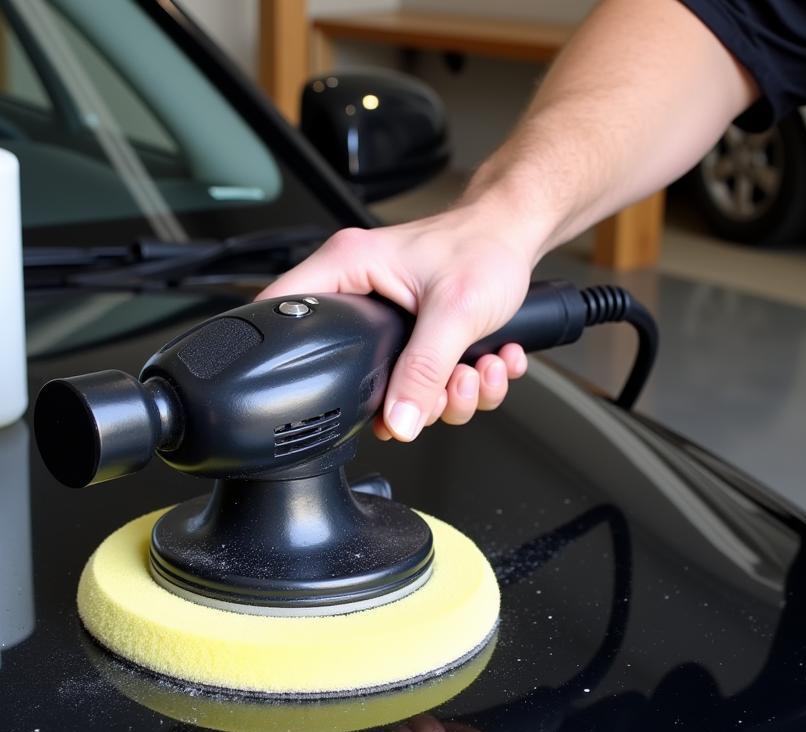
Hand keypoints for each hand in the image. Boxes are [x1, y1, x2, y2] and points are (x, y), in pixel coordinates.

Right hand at [257, 204, 533, 440]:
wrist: (521, 237)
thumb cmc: (487, 247)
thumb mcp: (454, 312)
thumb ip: (424, 371)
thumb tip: (398, 421)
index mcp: (348, 270)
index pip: (285, 312)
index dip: (284, 354)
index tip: (308, 390)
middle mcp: (362, 295)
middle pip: (351, 374)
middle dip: (413, 396)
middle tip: (445, 381)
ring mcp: (389, 322)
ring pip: (402, 391)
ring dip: (451, 395)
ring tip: (476, 368)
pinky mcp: (416, 339)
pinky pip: (431, 386)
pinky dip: (469, 384)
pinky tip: (487, 360)